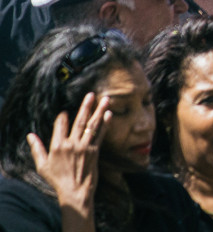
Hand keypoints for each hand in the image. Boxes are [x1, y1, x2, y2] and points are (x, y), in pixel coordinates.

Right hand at [27, 93, 109, 216]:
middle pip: (80, 121)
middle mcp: (72, 144)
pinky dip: (105, 124)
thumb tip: (30, 135)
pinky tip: (109, 114)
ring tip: (105, 99)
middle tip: (91, 94)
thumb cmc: (57, 180)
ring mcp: (85, 147)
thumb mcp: (42, 165)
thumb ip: (37, 149)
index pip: (61, 124)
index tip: (65, 113)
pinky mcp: (95, 151)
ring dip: (100, 111)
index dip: (63, 117)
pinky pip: (101, 134)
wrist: (74, 192)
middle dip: (86, 106)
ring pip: (93, 125)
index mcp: (57, 146)